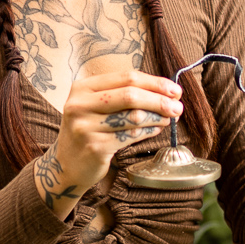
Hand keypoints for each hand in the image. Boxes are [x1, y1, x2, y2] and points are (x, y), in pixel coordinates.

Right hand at [33, 66, 182, 218]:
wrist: (67, 165)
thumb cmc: (89, 131)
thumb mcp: (96, 106)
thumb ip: (123, 96)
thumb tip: (165, 92)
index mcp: (82, 88)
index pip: (126, 77)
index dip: (154, 82)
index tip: (174, 89)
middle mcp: (80, 104)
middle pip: (130, 95)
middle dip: (159, 100)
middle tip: (178, 106)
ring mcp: (85, 126)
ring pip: (133, 117)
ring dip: (157, 117)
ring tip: (168, 118)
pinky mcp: (95, 147)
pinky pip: (131, 136)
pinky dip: (148, 132)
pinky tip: (155, 129)